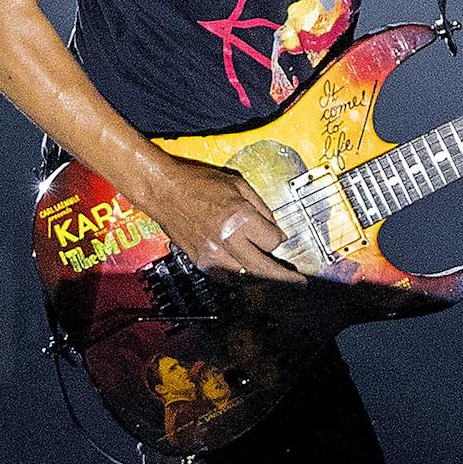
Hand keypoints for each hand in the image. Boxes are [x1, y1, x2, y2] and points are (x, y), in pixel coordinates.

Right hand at [144, 157, 301, 284]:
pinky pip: (226, 277)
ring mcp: (211, 254)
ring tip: (276, 279)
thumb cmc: (199, 182)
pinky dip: (240, 277)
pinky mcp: (200, 261)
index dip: (279, 238)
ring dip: (262, 278)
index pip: (273, 241)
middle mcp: (226, 239)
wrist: (164, 190)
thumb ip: (261, 207)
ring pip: (245, 276)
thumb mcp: (238, 184)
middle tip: (298, 282)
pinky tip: (249, 274)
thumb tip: (275, 227)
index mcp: (239, 217)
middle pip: (263, 267)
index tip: (279, 235)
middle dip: (284, 276)